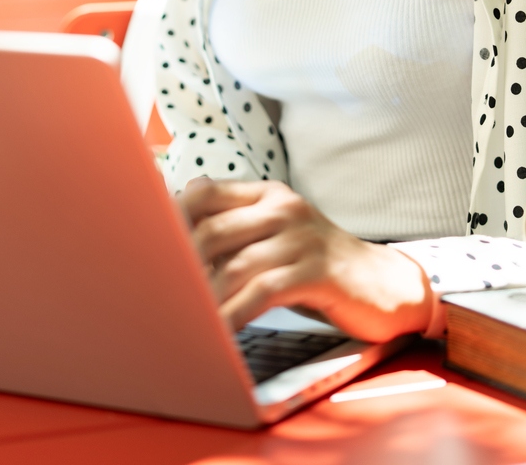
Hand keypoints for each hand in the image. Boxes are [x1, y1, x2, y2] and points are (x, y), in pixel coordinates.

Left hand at [177, 178, 433, 341]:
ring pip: (235, 264)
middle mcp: (284, 208)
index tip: (142, 243)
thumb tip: (180, 206)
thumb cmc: (319, 264)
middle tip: (152, 290)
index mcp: (269, 195)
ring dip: (203, 296)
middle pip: (213, 229)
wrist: (383, 283)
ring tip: (179, 318)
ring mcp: (301, 238)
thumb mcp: (279, 234)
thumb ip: (236, 225)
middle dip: (179, 263)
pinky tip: (218, 333)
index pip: (207, 192)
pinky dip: (235, 314)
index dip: (171, 215)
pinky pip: (263, 292)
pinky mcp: (316, 271)